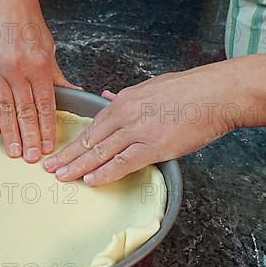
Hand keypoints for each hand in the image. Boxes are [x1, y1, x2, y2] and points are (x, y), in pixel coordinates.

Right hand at [0, 0, 79, 162]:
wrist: (5, 1)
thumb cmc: (29, 24)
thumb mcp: (49, 49)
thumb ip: (57, 77)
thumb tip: (73, 95)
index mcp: (37, 65)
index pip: (44, 104)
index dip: (47, 127)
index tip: (48, 146)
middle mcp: (16, 68)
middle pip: (24, 110)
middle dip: (29, 136)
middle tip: (32, 157)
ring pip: (4, 107)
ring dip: (10, 132)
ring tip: (14, 150)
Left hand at [43, 61, 247, 185]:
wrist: (215, 94)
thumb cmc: (188, 90)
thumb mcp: (150, 86)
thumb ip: (125, 96)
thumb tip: (106, 96)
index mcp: (124, 102)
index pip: (92, 126)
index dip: (74, 142)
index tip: (60, 152)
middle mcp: (125, 116)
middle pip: (90, 140)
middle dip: (68, 156)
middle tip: (50, 168)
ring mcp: (138, 131)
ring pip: (101, 152)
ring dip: (79, 166)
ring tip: (62, 176)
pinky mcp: (154, 146)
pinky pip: (123, 162)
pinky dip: (106, 172)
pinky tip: (91, 180)